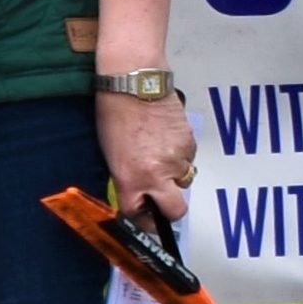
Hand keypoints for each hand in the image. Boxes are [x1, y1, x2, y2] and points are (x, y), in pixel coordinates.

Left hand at [100, 90, 196, 223]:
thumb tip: (138, 192)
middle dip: (168, 210)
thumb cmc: (114, 114)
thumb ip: (127, 177)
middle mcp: (158, 173)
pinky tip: (165, 141)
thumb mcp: (111, 154)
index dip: (141, 220)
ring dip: (173, 177)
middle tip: (160, 200)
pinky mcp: (191, 143)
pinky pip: (187, 160)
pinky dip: (179, 156)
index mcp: (132, 178)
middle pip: (176, 211)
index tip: (143, 220)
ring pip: (183, 182)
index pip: (139, 214)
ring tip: (157, 156)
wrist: (134, 83)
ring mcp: (178, 159)